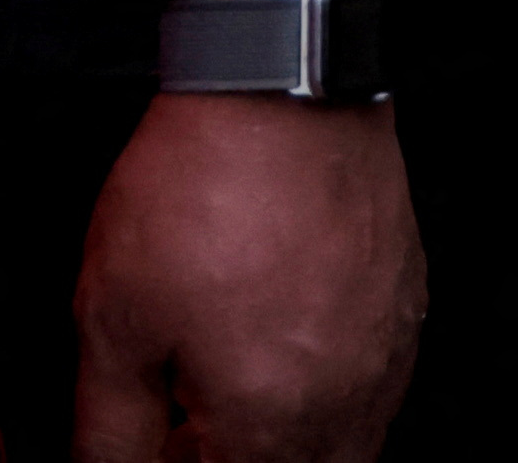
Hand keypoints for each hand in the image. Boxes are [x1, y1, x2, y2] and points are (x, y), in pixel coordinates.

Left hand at [72, 93, 421, 462]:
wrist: (279, 91)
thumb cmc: (202, 193)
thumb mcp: (111, 328)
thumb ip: (110, 432)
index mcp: (269, 418)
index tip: (156, 443)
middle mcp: (347, 394)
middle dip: (241, 459)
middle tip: (190, 430)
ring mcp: (388, 346)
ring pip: (349, 445)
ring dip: (291, 442)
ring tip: (232, 395)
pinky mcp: (407, 299)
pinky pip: (378, 385)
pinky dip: (331, 395)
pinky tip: (285, 352)